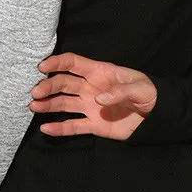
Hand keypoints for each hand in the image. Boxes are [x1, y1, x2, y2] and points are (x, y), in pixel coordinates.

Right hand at [30, 52, 157, 140]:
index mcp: (100, 73)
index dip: (57, 63)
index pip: (74, 63)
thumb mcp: (140, 88)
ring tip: (34, 106)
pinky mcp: (93, 125)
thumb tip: (98, 98)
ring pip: (64, 103)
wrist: (157, 116)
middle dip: (48, 85)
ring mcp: (90, 106)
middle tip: (35, 92)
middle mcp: (90, 88)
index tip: (42, 67)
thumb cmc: (150, 94)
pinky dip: (59, 128)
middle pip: (64, 83)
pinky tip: (45, 128)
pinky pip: (73, 126)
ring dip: (48, 104)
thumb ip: (120, 91)